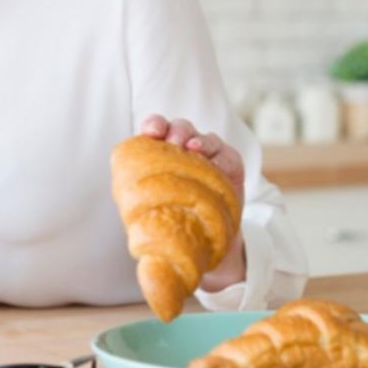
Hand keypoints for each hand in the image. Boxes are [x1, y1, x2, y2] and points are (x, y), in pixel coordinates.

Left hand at [138, 113, 246, 290]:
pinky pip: (228, 156)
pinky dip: (221, 159)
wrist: (208, 242)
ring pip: (205, 138)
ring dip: (198, 140)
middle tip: (172, 142)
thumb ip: (145, 218)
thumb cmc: (176, 223)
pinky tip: (215, 165)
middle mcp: (185, 150)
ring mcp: (210, 157)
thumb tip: (136, 238)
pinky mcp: (231, 167)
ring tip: (192, 149)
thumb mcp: (156, 219)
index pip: (156, 129)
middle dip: (175, 131)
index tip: (149, 133)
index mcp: (162, 154)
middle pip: (181, 128)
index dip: (154, 125)